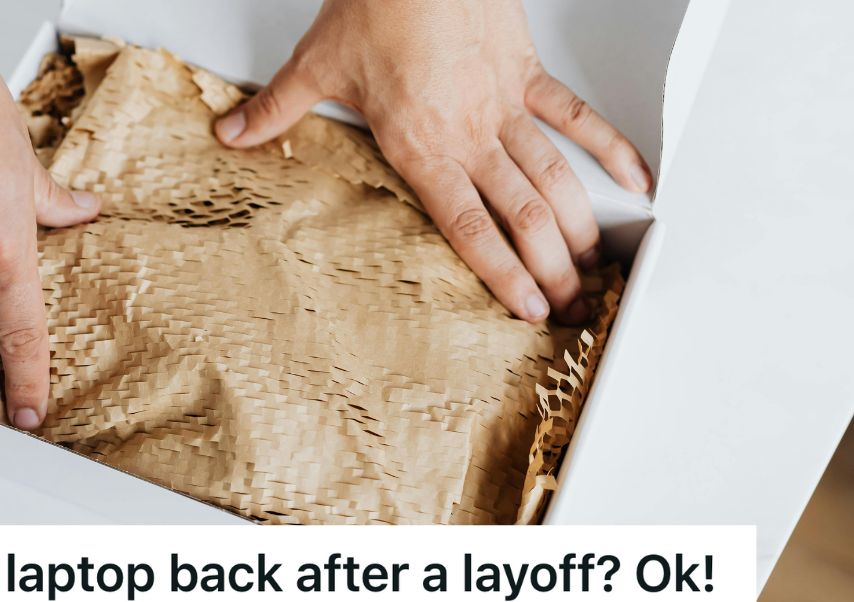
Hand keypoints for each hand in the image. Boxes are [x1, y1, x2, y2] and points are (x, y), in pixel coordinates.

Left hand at [216, 0, 650, 323]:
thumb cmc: (376, 5)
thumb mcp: (315, 67)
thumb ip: (273, 112)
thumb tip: (232, 134)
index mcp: (422, 147)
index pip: (470, 228)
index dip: (503, 274)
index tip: (527, 307)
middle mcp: (471, 135)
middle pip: (522, 216)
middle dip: (552, 267)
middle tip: (570, 302)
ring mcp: (505, 105)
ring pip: (554, 178)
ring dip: (579, 225)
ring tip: (595, 263)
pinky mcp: (526, 72)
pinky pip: (575, 117)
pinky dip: (609, 147)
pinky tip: (633, 176)